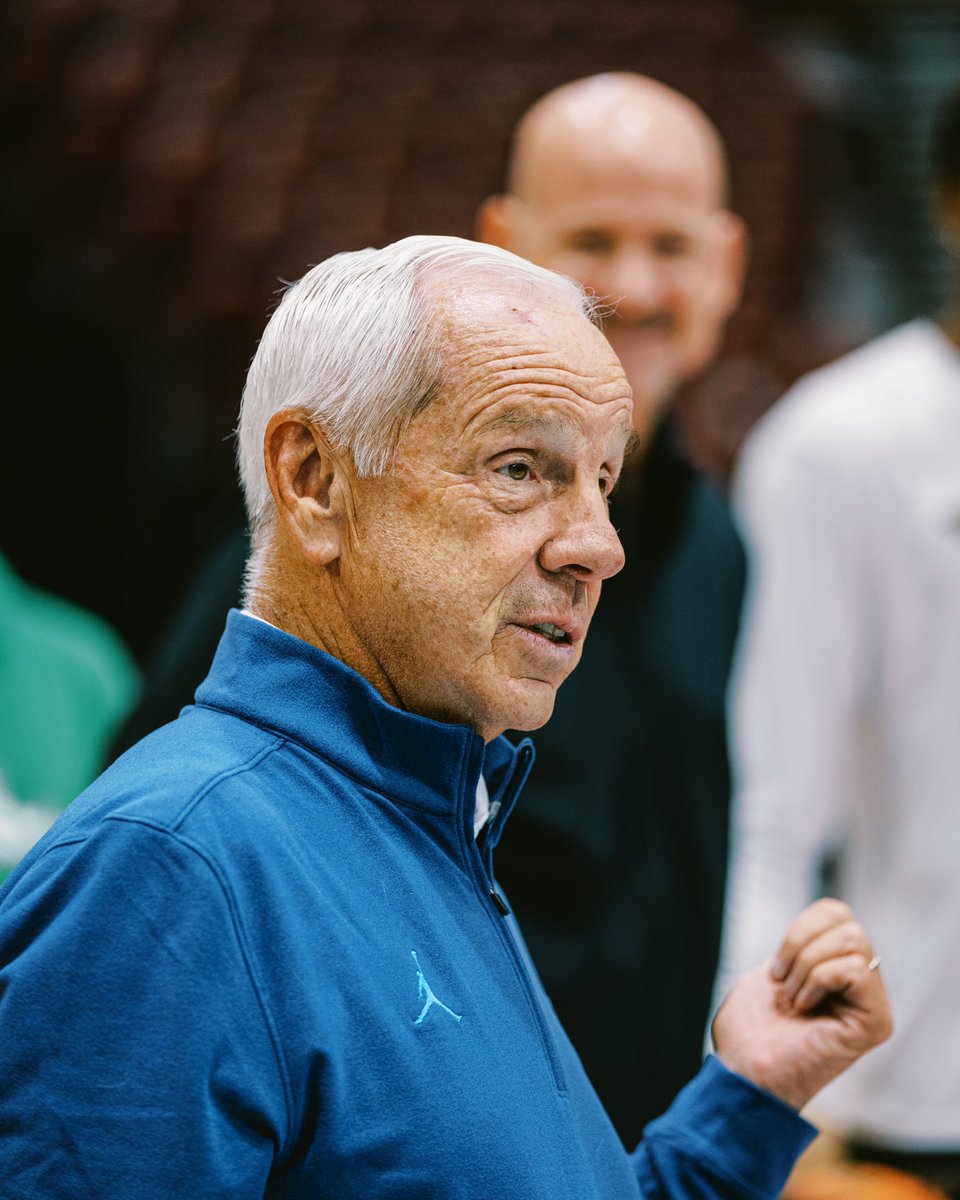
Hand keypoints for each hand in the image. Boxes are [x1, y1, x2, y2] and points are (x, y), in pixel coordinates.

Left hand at [712, 898, 892, 1110]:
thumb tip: (832, 917)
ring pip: (853, 941)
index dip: (800, 928)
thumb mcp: (775, 970)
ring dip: (806, 964)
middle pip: (847, 922)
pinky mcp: (876, 1022)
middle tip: (782, 983)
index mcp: (837, 971)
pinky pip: (854, 969)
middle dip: (800, 943)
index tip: (776, 968)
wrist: (743, 1070)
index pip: (837, 913)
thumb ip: (806, 944)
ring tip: (793, 999)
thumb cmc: (749, 1030)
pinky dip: (818, 980)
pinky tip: (804, 1008)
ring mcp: (873, 1005)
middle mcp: (862, 987)